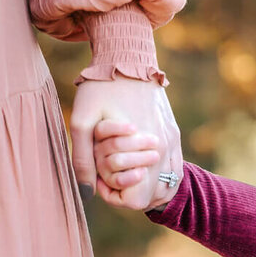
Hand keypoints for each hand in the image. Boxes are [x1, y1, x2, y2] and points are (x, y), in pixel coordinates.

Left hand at [70, 78, 181, 208]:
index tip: (101, 179)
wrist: (128, 59)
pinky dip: (158, 169)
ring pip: (166, 180)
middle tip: (110, 168)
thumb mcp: (81, 122)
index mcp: (143, 147)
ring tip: (124, 163)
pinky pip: (173, 164)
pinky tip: (140, 158)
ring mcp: (172, 138)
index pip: (137, 198)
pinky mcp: (174, 131)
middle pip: (153, 191)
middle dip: (129, 186)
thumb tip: (87, 190)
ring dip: (145, 178)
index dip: (115, 195)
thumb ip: (82, 159)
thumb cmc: (101, 89)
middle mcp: (164, 146)